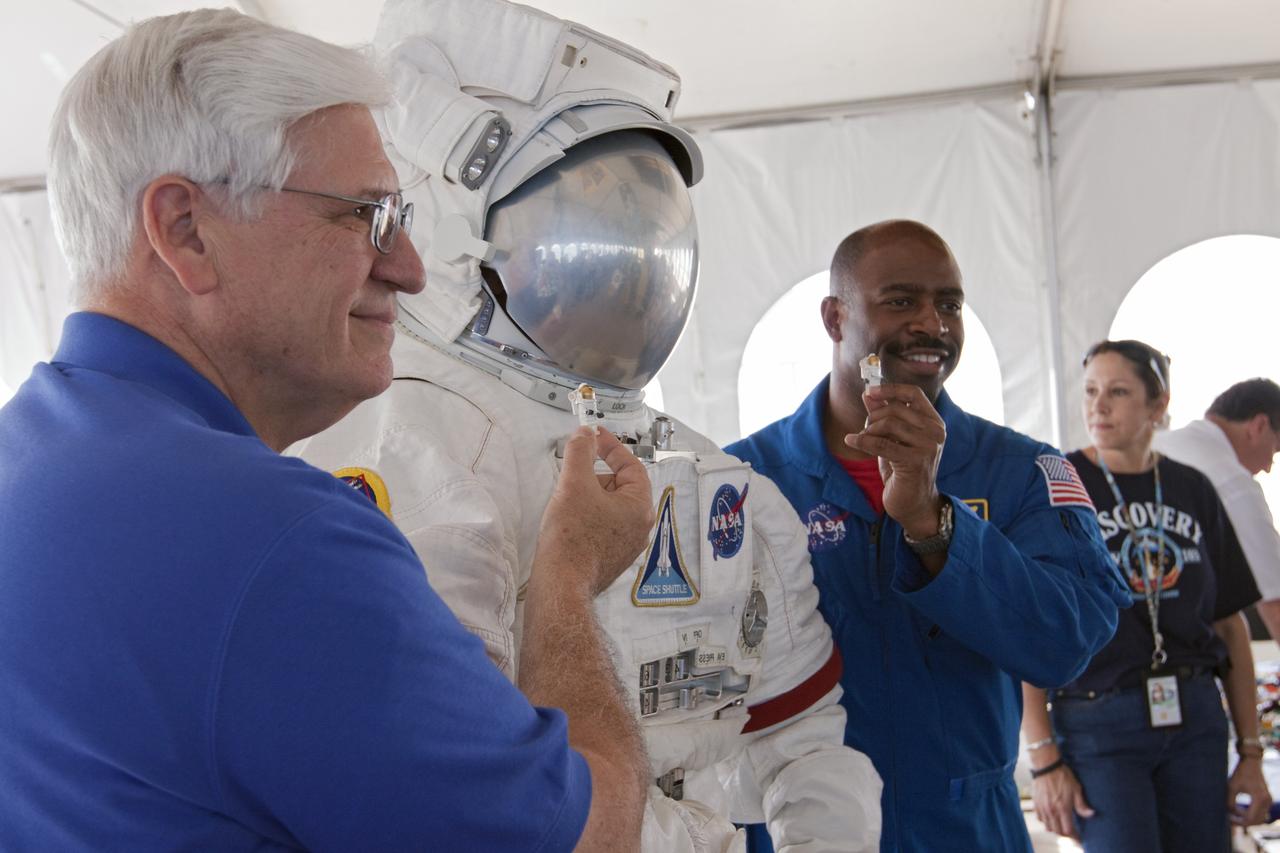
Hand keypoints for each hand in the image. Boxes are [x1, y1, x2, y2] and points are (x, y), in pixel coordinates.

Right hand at [537, 428, 653, 596]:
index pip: (631, 465)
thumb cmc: (572, 540)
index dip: (611, 447)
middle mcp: (639, 528)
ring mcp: (626, 545)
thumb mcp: (574, 483)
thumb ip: (580, 451)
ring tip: (567, 501)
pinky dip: (586, 516)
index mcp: (640, 508)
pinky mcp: (610, 557)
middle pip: (619, 486)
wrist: (561, 583)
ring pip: (609, 506)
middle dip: (595, 475)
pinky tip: (568, 521)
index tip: (595, 437)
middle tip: (574, 472)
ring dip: (589, 496)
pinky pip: (602, 526)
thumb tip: (585, 435)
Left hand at [844, 383, 945, 535]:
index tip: (870, 392)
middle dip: (873, 417)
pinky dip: (862, 441)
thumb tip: (869, 394)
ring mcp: (928, 446)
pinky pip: (881, 444)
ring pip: (888, 424)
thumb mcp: (893, 439)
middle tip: (865, 429)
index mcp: (934, 422)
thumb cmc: (903, 470)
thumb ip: (884, 416)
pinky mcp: (916, 461)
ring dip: (869, 431)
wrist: (914, 504)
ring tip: (863, 440)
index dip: (890, 389)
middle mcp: (936, 432)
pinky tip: (850, 440)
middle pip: (896, 408)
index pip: (914, 393)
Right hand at [1031, 761, 1092, 839]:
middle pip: (1057, 831)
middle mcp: (1051, 811)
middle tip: (1071, 831)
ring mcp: (1042, 808)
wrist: (1046, 766)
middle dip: (1065, 833)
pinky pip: (1040, 819)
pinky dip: (1045, 821)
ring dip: (1055, 828)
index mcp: (1063, 808)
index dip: (1074, 836)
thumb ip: (1082, 805)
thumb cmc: (1063, 776)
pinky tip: (1050, 816)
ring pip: (1048, 826)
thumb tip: (1091, 814)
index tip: (1078, 837)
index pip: (1067, 830)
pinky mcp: (1035, 803)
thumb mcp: (1076, 789)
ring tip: (1060, 824)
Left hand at [1229, 756, 1271, 825]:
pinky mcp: (1267, 799)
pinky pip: (1261, 813)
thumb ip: (1230, 802)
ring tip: (1234, 813)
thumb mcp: (1231, 787)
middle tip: (1230, 818)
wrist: (1251, 762)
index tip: (1227, 818)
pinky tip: (1239, 810)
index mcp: (1259, 798)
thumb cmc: (1240, 773)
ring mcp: (1268, 801)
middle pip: (1257, 821)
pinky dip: (1251, 814)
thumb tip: (1228, 814)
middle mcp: (1267, 801)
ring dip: (1248, 819)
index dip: (1239, 821)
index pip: (1250, 819)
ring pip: (1260, 818)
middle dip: (1243, 822)